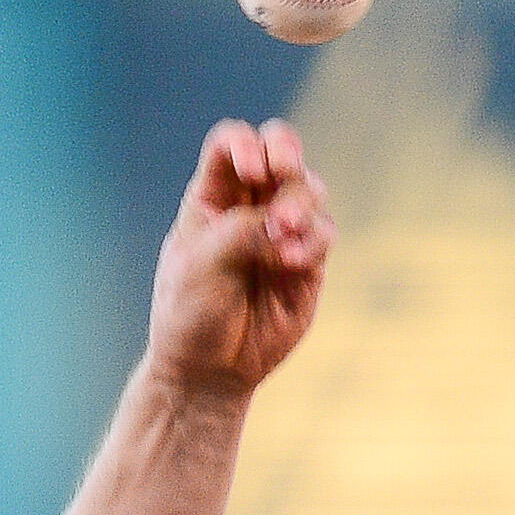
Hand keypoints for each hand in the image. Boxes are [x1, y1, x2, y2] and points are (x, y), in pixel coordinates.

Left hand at [144, 117, 332, 406]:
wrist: (210, 371)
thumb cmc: (190, 314)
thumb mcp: (200, 268)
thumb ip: (240, 233)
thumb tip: (286, 220)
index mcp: (212, 197)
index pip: (231, 144)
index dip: (245, 144)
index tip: (250, 170)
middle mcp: (250, 205)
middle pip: (279, 151)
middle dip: (286, 154)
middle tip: (283, 171)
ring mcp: (282, 230)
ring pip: (308, 188)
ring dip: (301, 201)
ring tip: (284, 231)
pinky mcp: (307, 261)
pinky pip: (323, 232)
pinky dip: (314, 239)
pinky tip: (293, 260)